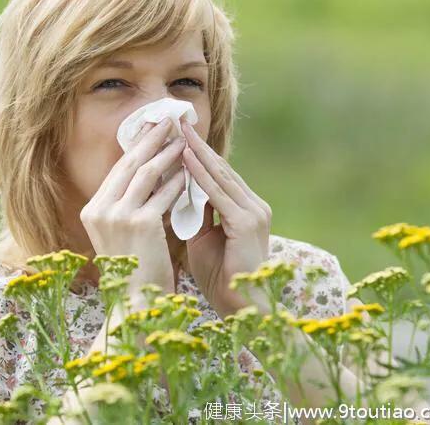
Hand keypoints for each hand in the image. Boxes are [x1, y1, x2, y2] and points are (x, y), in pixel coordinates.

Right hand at [80, 117, 185, 296]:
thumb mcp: (122, 235)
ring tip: (183, 139)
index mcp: (92, 211)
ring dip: (167, 153)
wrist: (134, 304)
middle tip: (168, 119)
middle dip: (151, 138)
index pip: (118, 170)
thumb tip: (150, 176)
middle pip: (130, 164)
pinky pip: (163, 194)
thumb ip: (128, 207)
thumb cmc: (133, 272)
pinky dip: (178, 180)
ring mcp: (118, 216)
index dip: (136, 146)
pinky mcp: (140, 223)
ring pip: (146, 173)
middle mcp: (99, 210)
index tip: (151, 129)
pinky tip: (189, 170)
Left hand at [180, 119, 271, 314]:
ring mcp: (253, 212)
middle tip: (176, 121)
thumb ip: (195, 214)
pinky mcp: (247, 222)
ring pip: (220, 175)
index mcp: (245, 209)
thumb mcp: (203, 238)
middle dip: (196, 145)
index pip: (218, 175)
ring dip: (197, 152)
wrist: (241, 308)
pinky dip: (201, 175)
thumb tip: (176, 193)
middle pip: (220, 168)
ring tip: (178, 131)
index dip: (196, 154)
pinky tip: (185, 159)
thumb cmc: (219, 276)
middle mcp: (253, 205)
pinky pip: (219, 194)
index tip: (176, 135)